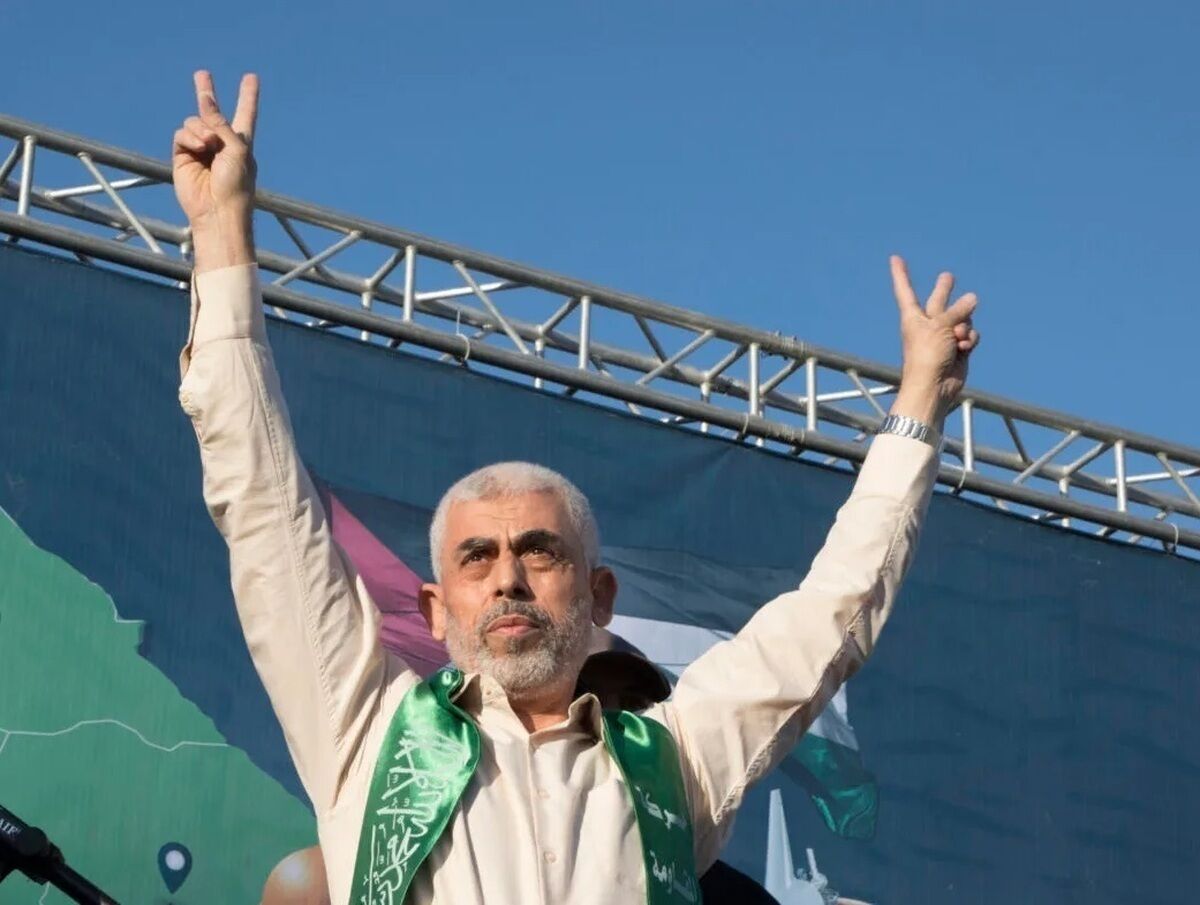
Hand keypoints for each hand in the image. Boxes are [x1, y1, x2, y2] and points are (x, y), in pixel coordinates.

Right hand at [172, 71, 258, 270]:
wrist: (217, 211)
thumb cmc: (236, 184)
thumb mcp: (237, 149)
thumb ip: (222, 123)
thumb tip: (206, 101)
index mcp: (241, 141)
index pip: (245, 113)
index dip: (248, 96)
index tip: (251, 77)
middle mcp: (221, 142)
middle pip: (213, 112)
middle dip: (206, 93)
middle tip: (202, 74)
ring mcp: (201, 148)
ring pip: (194, 121)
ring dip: (201, 129)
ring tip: (209, 145)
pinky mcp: (183, 155)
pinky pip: (182, 133)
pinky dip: (189, 137)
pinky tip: (199, 147)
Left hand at [889, 255, 980, 424]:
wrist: (934, 386)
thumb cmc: (927, 356)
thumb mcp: (940, 326)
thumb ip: (957, 310)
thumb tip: (973, 298)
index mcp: (913, 316)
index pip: (906, 289)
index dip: (901, 273)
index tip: (895, 258)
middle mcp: (928, 324)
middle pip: (939, 301)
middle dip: (945, 290)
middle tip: (948, 276)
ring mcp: (944, 336)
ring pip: (963, 319)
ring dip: (964, 326)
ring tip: (957, 338)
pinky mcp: (959, 348)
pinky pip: (971, 335)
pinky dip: (970, 340)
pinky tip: (964, 349)